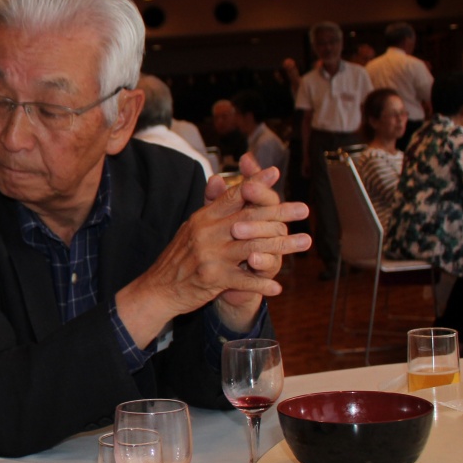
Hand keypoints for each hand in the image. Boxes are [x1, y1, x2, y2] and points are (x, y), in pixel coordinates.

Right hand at [117, 157, 310, 343]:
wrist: (158, 288)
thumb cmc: (179, 257)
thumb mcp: (191, 227)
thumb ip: (210, 206)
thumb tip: (219, 179)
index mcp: (203, 217)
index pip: (233, 195)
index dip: (256, 183)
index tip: (276, 173)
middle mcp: (206, 232)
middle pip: (249, 218)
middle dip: (280, 212)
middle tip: (304, 209)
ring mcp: (210, 255)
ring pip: (253, 247)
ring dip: (283, 246)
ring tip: (305, 242)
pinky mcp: (212, 279)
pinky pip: (243, 280)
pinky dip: (262, 284)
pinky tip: (278, 287)